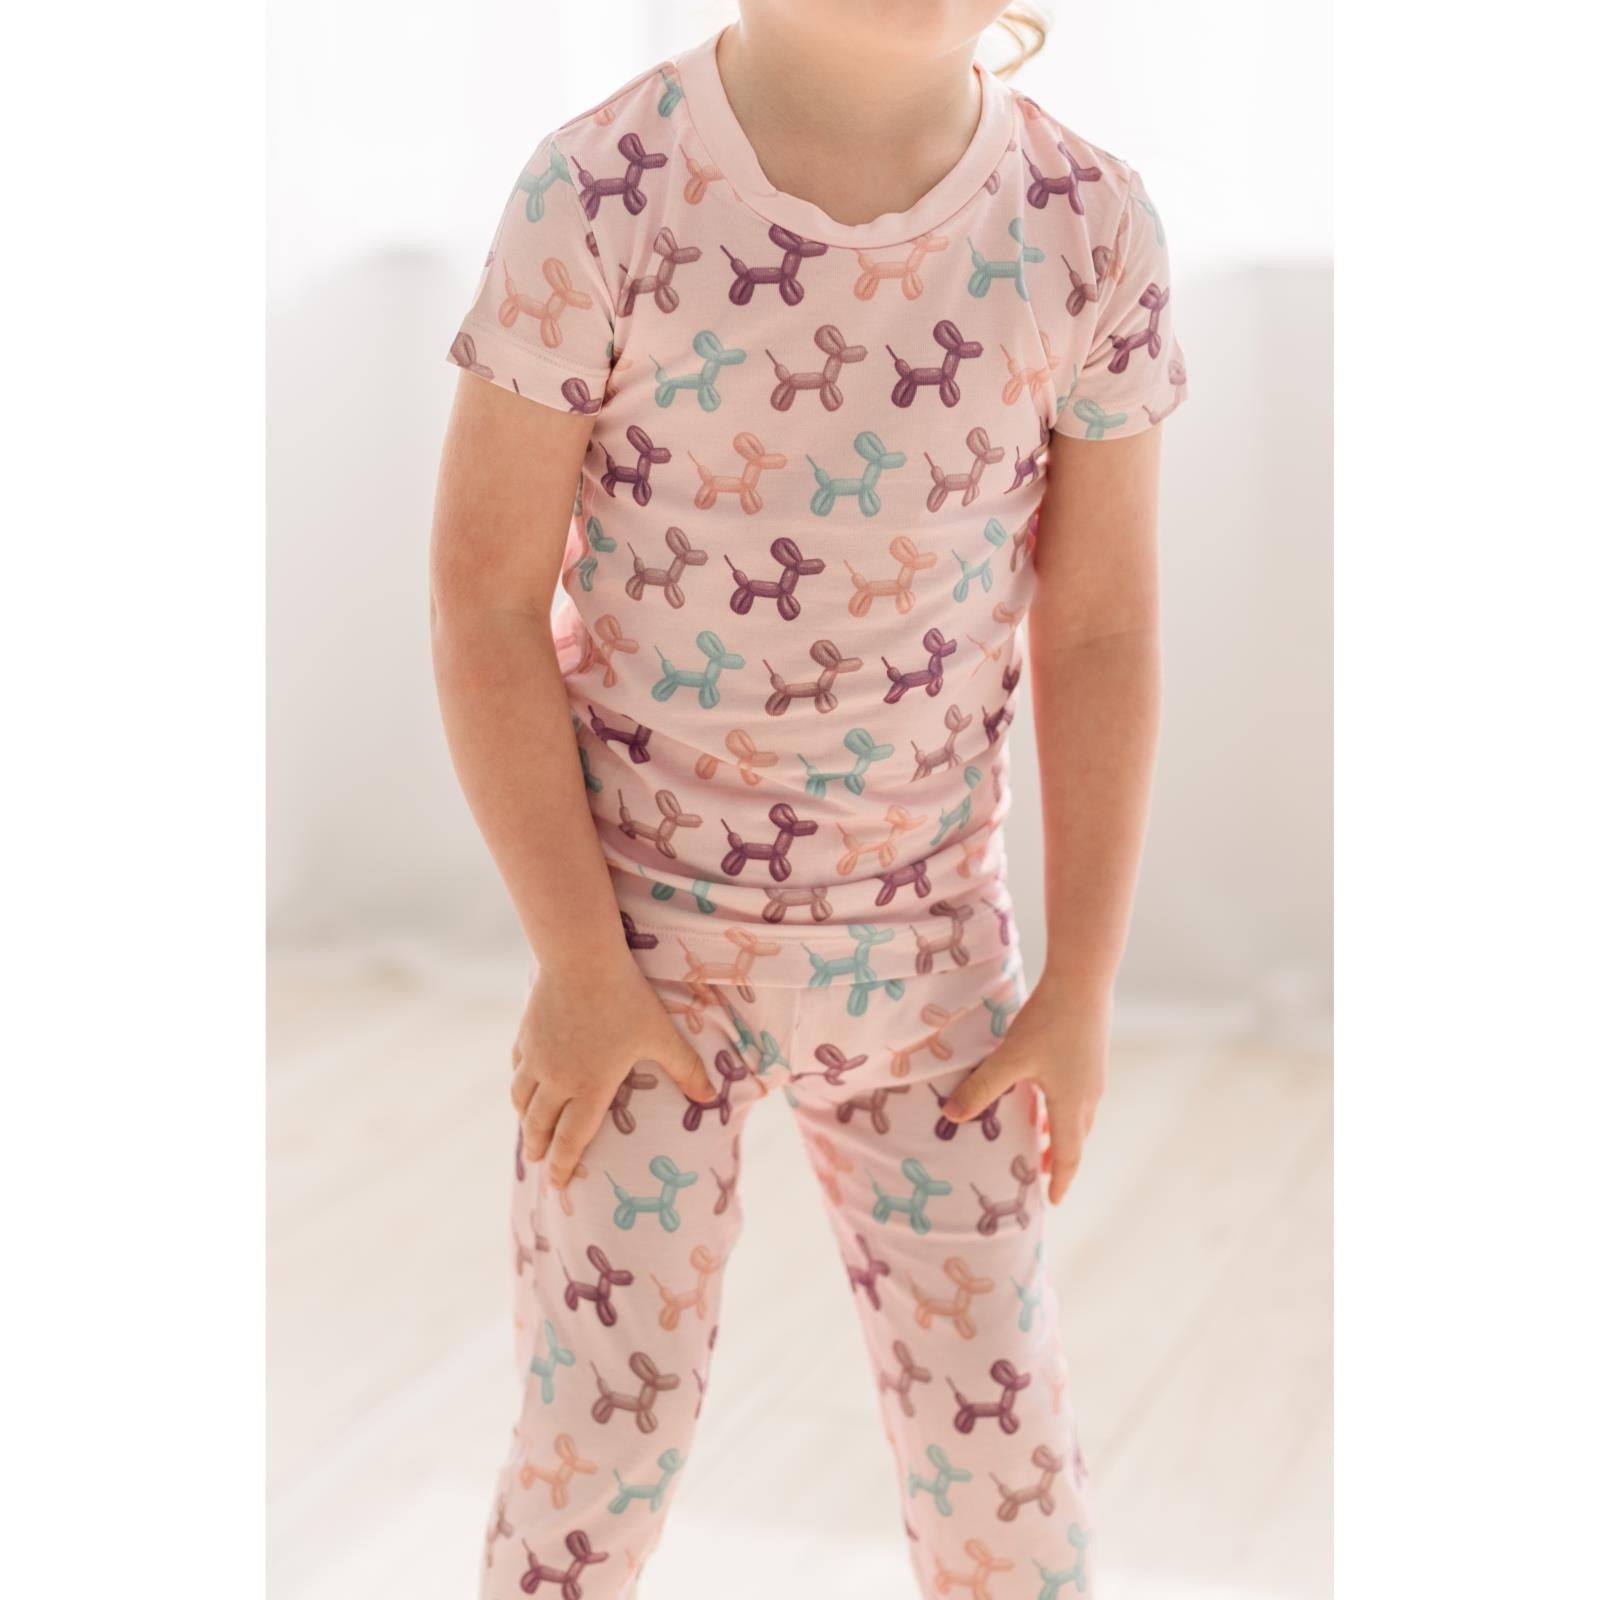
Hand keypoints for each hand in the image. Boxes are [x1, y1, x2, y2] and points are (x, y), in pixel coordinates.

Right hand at [510, 957, 717, 1187]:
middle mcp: (557, 1080)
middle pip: (538, 1127)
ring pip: (521, 1100)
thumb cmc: (627, 999)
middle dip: (539, 1149)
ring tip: (528, 1130)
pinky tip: (524, 1084)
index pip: (570, 1140)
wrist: (581, 959)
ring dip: (525, 1120)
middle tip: (538, 1163)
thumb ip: (686, 1069)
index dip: (562, 1167)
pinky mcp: (526, 1035)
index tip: (556, 1186)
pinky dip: (519, 1085)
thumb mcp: (662, 1036)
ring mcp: (536, 1058)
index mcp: (589, 1088)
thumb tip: (711, 1097)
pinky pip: (517, 1069)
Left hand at [939, 971, 1109, 1204]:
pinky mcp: (1092, 1055)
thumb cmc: (1048, 1022)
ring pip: (1079, 1115)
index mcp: (1072, 1104)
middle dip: (1060, 1158)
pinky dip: (1064, 1107)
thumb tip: (949, 1116)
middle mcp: (1089, 1095)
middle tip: (1044, 1174)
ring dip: (1062, 1131)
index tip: (1053, 1201)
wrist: (1084, 980)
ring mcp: (1094, 1074)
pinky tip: (1047, 1090)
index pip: (1069, 1154)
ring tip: (1043, 1135)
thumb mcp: (1010, 1058)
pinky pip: (1079, 1094)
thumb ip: (981, 1088)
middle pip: (1076, 1137)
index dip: (1061, 1179)